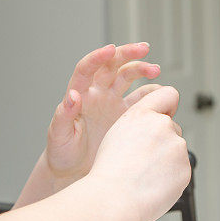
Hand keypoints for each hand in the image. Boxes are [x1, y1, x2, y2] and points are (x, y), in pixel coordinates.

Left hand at [44, 43, 161, 188]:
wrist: (74, 171)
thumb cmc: (62, 153)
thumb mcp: (58, 136)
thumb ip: (64, 116)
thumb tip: (72, 96)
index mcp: (79, 95)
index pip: (87, 69)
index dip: (98, 57)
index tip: (111, 49)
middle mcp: (97, 94)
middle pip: (112, 65)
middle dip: (127, 53)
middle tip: (144, 49)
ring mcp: (112, 103)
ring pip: (128, 77)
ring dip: (142, 69)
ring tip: (156, 70)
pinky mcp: (126, 115)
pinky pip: (141, 99)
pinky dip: (151, 93)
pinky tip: (161, 93)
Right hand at [88, 86, 190, 220]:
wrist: (113, 199)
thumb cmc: (109, 172)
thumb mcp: (117, 134)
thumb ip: (140, 125)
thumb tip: (155, 126)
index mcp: (141, 114)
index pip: (168, 94)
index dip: (168, 105)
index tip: (167, 113)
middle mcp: (161, 125)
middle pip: (172, 127)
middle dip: (162, 140)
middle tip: (143, 158)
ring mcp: (176, 146)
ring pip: (176, 150)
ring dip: (166, 160)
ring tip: (144, 174)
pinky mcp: (185, 167)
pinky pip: (180, 169)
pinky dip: (170, 176)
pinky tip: (153, 183)